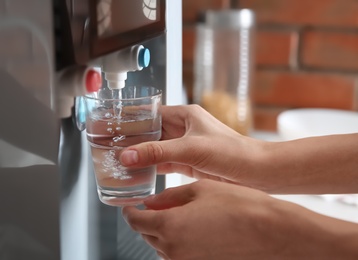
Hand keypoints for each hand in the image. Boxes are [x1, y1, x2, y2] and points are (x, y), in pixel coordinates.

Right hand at [119, 105, 264, 185]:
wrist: (256, 172)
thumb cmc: (232, 152)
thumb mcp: (191, 149)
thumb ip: (158, 152)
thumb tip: (127, 155)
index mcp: (185, 115)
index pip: (150, 113)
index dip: (131, 119)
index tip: (112, 125)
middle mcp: (184, 129)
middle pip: (150, 132)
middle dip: (132, 140)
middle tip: (110, 146)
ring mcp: (185, 146)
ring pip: (156, 149)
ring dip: (140, 155)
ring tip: (118, 161)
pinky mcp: (188, 163)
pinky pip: (164, 163)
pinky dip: (151, 168)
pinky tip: (138, 173)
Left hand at [122, 179, 356, 259]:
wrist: (269, 229)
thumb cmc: (237, 204)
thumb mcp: (199, 190)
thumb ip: (169, 197)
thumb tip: (150, 202)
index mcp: (169, 226)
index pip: (135, 221)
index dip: (130, 211)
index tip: (132, 205)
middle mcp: (173, 249)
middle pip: (147, 234)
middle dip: (147, 219)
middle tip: (156, 205)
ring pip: (161, 245)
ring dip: (162, 230)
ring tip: (178, 213)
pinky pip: (178, 253)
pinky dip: (177, 240)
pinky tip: (192, 226)